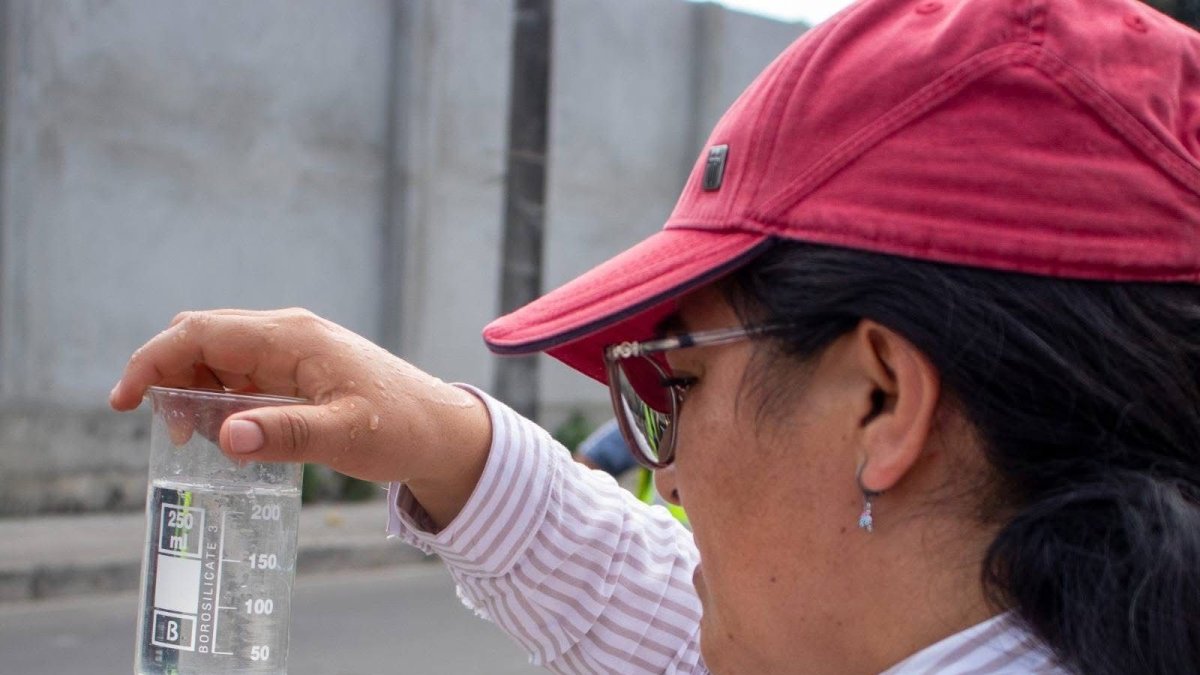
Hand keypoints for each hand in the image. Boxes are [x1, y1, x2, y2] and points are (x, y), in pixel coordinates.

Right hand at [110, 309, 491, 525]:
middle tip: (175, 431)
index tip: (123, 401)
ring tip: (206, 439)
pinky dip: (221, 400)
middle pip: (201, 339)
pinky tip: (233, 433)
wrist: (441, 431)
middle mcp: (286, 334)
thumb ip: (286, 434)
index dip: (152, 360)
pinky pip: (240, 377)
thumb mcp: (345, 436)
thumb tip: (226, 436)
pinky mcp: (298, 372)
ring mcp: (291, 351)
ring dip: (195, 392)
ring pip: (217, 359)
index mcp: (292, 336)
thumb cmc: (401, 429)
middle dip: (170, 378)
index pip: (200, 331)